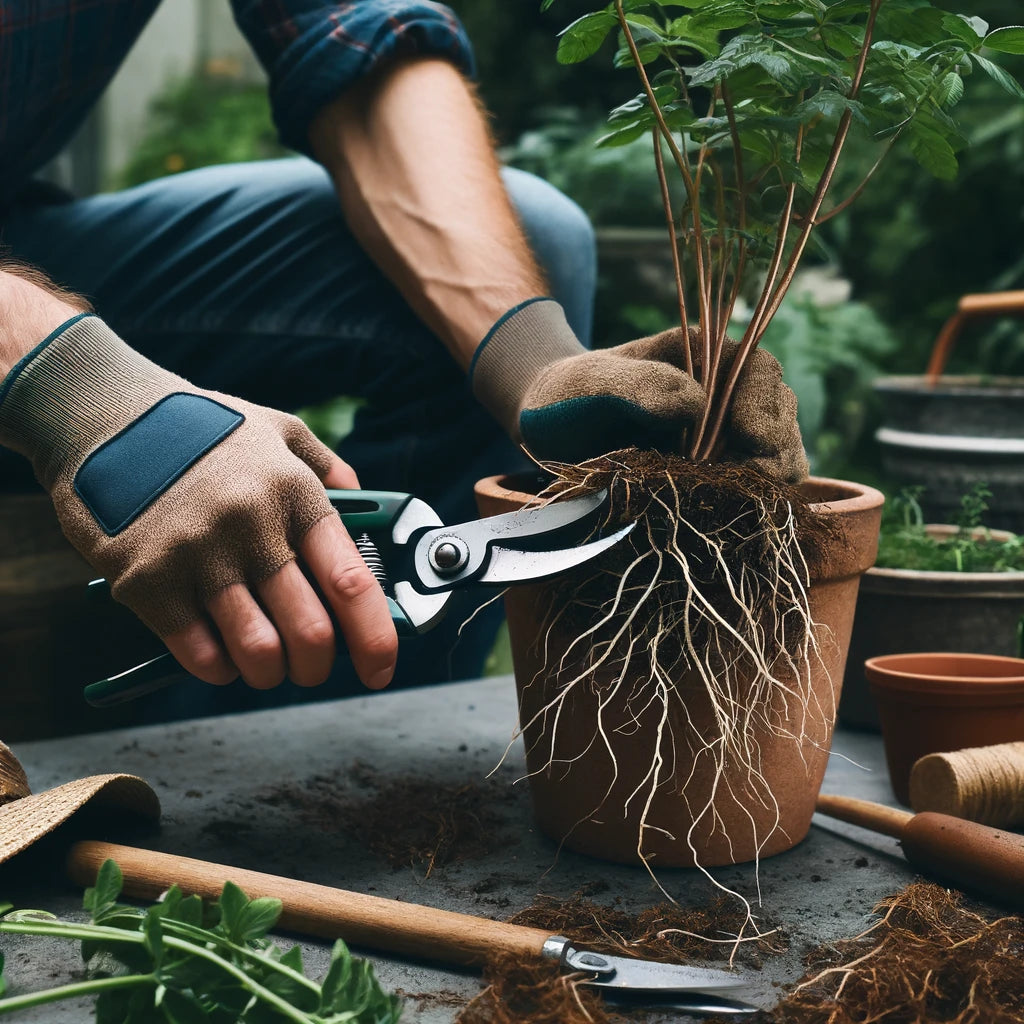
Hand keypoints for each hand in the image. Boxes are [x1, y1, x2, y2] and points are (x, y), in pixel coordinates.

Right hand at [0, 315, 396, 689]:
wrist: (103, 414)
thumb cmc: (201, 427)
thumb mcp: (277, 430)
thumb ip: (327, 469)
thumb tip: (363, 507)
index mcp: (295, 493)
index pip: (352, 582)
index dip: (375, 638)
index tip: (380, 668)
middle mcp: (252, 526)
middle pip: (310, 632)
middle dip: (318, 667)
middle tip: (312, 667)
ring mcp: (198, 556)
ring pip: (257, 653)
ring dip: (269, 672)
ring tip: (265, 662)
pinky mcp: (146, 581)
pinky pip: (199, 655)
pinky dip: (219, 669)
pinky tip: (220, 655)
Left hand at [477, 315, 806, 484]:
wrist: (551, 426)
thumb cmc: (567, 395)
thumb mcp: (592, 383)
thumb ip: (638, 384)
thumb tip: (695, 401)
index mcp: (701, 352)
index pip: (760, 371)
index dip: (764, 406)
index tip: (749, 440)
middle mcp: (722, 386)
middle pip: (780, 412)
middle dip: (775, 449)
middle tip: (747, 481)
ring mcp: (725, 426)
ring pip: (779, 448)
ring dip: (768, 474)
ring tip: (735, 493)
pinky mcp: (718, 462)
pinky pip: (757, 477)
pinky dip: (755, 492)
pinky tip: (730, 503)